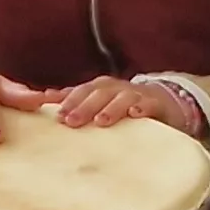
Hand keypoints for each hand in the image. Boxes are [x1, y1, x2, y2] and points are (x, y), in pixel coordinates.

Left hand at [18, 75, 201, 134]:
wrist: (164, 103)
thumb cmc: (124, 106)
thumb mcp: (99, 102)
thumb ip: (75, 99)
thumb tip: (45, 97)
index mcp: (102, 88)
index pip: (83, 91)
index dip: (69, 101)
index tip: (55, 115)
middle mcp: (117, 88)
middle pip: (99, 93)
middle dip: (84, 106)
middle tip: (70, 121)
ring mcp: (138, 95)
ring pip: (123, 98)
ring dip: (111, 108)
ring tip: (100, 121)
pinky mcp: (157, 104)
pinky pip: (150, 104)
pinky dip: (143, 108)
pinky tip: (136, 115)